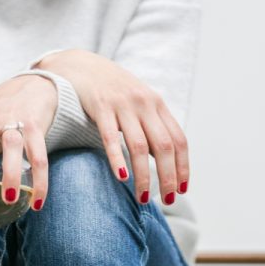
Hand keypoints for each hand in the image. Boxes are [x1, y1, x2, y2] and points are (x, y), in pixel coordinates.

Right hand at [37, 49, 188, 204]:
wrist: (82, 65)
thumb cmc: (113, 92)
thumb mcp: (139, 104)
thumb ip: (153, 127)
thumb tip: (166, 163)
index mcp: (157, 105)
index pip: (178, 140)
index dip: (183, 167)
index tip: (181, 190)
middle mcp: (144, 103)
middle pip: (163, 146)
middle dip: (167, 177)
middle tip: (167, 201)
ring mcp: (123, 104)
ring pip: (139, 146)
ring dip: (144, 176)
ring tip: (143, 198)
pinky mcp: (101, 107)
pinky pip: (111, 138)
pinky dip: (118, 159)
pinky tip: (122, 178)